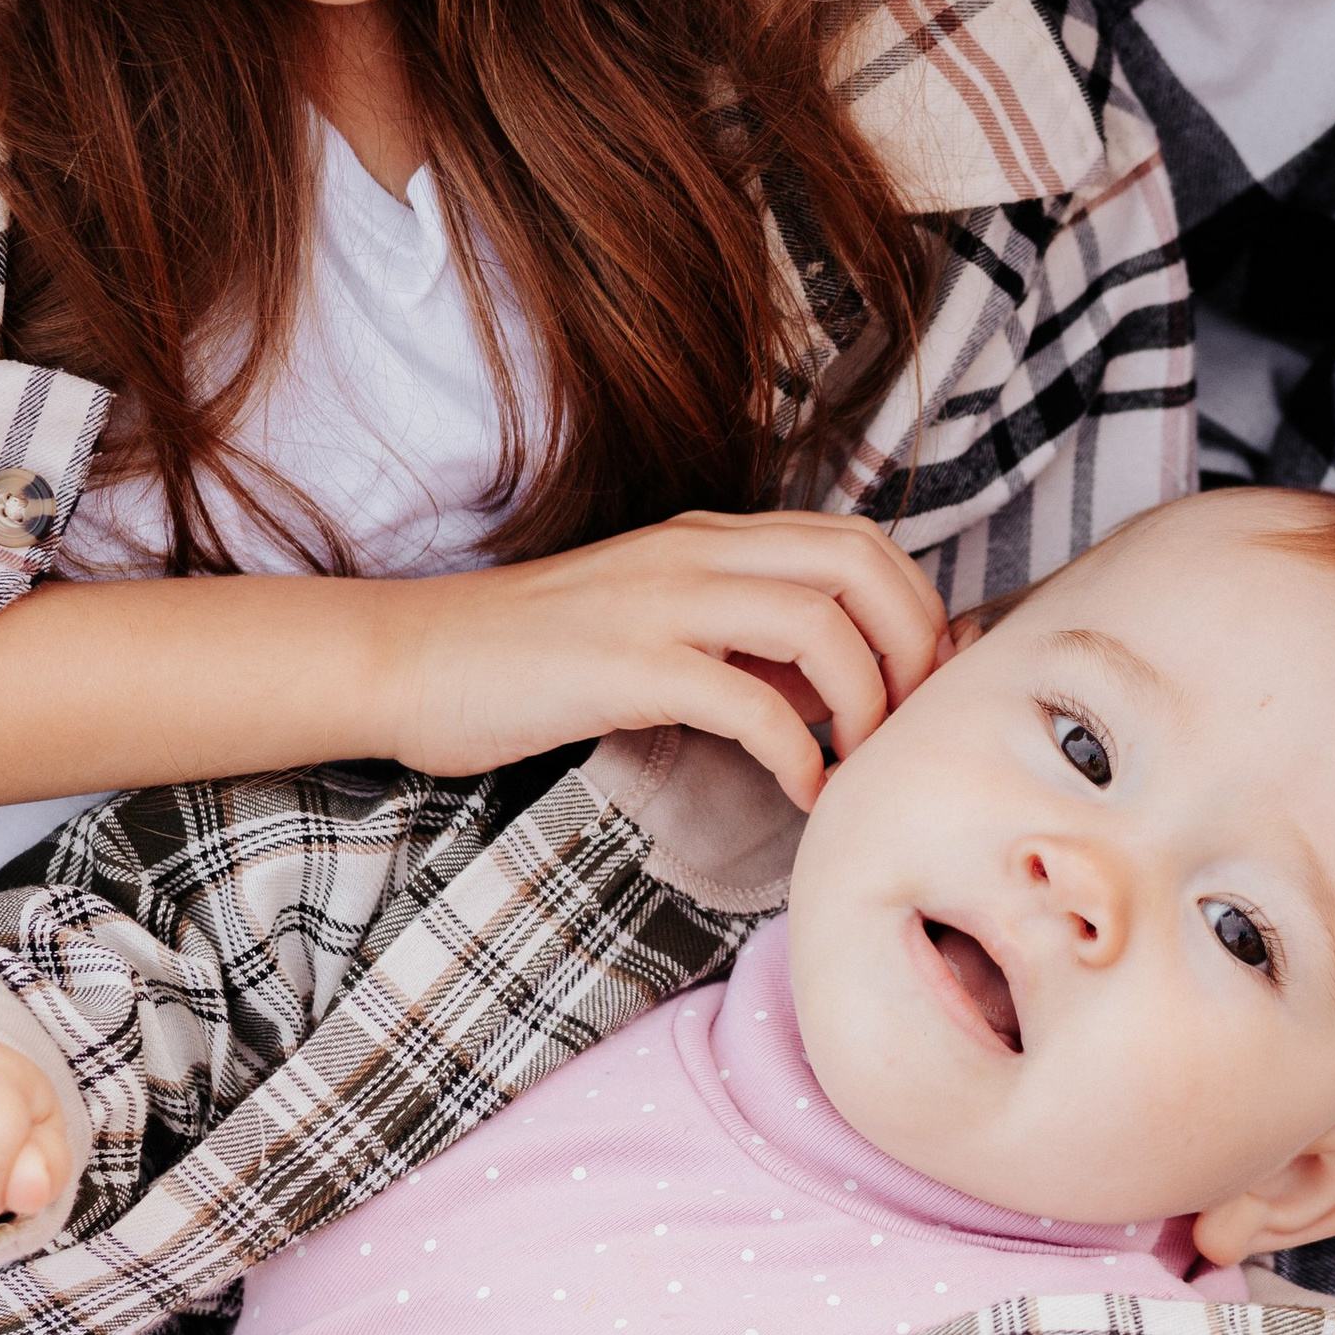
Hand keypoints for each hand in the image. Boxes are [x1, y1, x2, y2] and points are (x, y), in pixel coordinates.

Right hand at [379, 510, 950, 806]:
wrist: (410, 662)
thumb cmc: (535, 664)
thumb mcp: (662, 637)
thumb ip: (752, 649)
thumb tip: (846, 689)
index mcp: (712, 540)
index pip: (858, 544)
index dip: (916, 611)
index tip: (923, 690)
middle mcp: (697, 552)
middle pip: (860, 565)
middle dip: (912, 645)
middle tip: (908, 727)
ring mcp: (661, 600)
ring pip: (819, 620)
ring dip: (866, 699)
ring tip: (860, 762)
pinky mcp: (625, 663)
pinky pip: (750, 700)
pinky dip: (799, 752)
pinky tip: (802, 793)